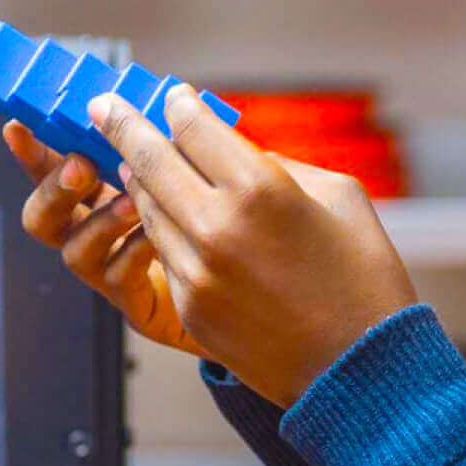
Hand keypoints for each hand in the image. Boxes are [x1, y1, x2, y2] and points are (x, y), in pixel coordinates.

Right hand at [4, 121, 204, 358]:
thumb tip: (165, 99)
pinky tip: (157, 237)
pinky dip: (133, 252)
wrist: (245, 283)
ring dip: (99, 220)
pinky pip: (119, 279)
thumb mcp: (190, 172)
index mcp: (99, 196)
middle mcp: (94, 234)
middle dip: (54, 188)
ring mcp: (110, 271)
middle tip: (81, 164)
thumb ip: (167, 145)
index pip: (52, 171)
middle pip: (43, 217)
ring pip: (74, 251)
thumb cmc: (217, 222)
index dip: (31, 151)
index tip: (18, 127)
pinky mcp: (136, 303)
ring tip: (132, 201)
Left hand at [87, 85, 419, 409]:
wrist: (360, 369)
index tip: (172, 96)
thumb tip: (235, 153)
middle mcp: (217, 227)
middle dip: (125, 127)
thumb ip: (279, 166)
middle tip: (103, 106)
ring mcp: (195, 272)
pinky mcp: (188, 308)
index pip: (195, 128)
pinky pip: (162, 253)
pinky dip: (162, 228)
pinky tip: (163, 216)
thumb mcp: (339, 196)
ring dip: (139, 180)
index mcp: (261, 189)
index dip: (179, 106)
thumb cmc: (363, 276)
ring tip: (132, 162)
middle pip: (151, 161)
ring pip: (147, 208)